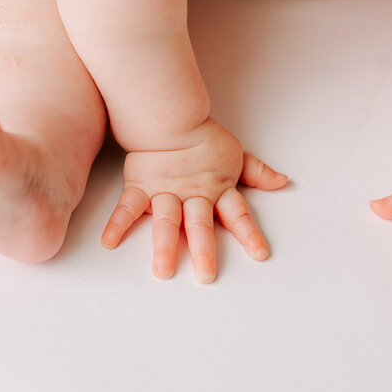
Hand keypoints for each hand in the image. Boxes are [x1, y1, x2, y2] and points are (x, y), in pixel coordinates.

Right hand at [101, 118, 287, 281]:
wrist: (170, 115)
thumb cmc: (204, 137)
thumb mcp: (236, 155)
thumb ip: (256, 172)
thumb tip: (282, 182)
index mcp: (217, 189)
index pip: (237, 214)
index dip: (249, 233)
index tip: (260, 254)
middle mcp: (192, 195)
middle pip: (200, 225)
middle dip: (204, 250)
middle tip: (205, 276)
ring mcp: (165, 192)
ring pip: (166, 222)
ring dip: (165, 246)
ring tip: (162, 271)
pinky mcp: (140, 187)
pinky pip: (127, 208)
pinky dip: (117, 224)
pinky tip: (109, 243)